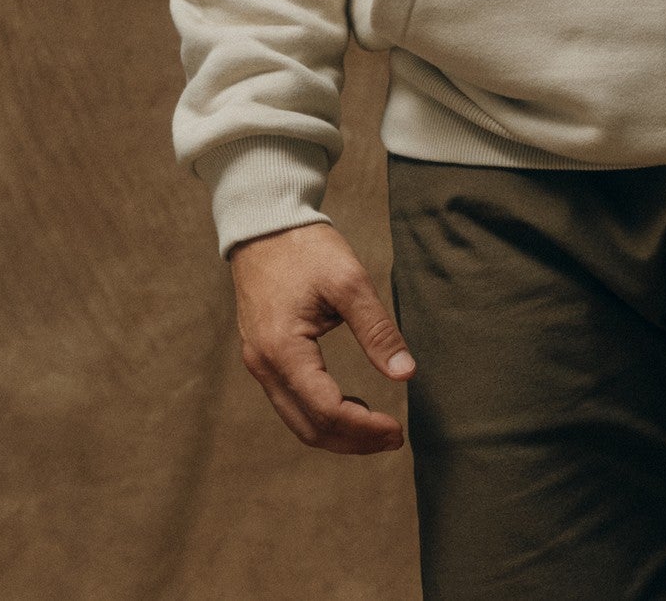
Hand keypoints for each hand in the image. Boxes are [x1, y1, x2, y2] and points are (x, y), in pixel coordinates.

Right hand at [229, 221, 415, 454]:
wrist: (264, 224)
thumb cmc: (306, 248)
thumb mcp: (348, 281)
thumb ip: (377, 330)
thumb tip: (406, 373)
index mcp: (282, 350)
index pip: (326, 410)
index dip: (364, 428)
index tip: (398, 428)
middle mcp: (264, 366)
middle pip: (309, 428)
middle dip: (353, 441)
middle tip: (394, 438)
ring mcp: (259, 363)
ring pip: (297, 421)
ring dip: (338, 433)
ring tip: (378, 428)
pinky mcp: (263, 356)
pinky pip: (291, 402)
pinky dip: (322, 414)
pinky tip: (351, 406)